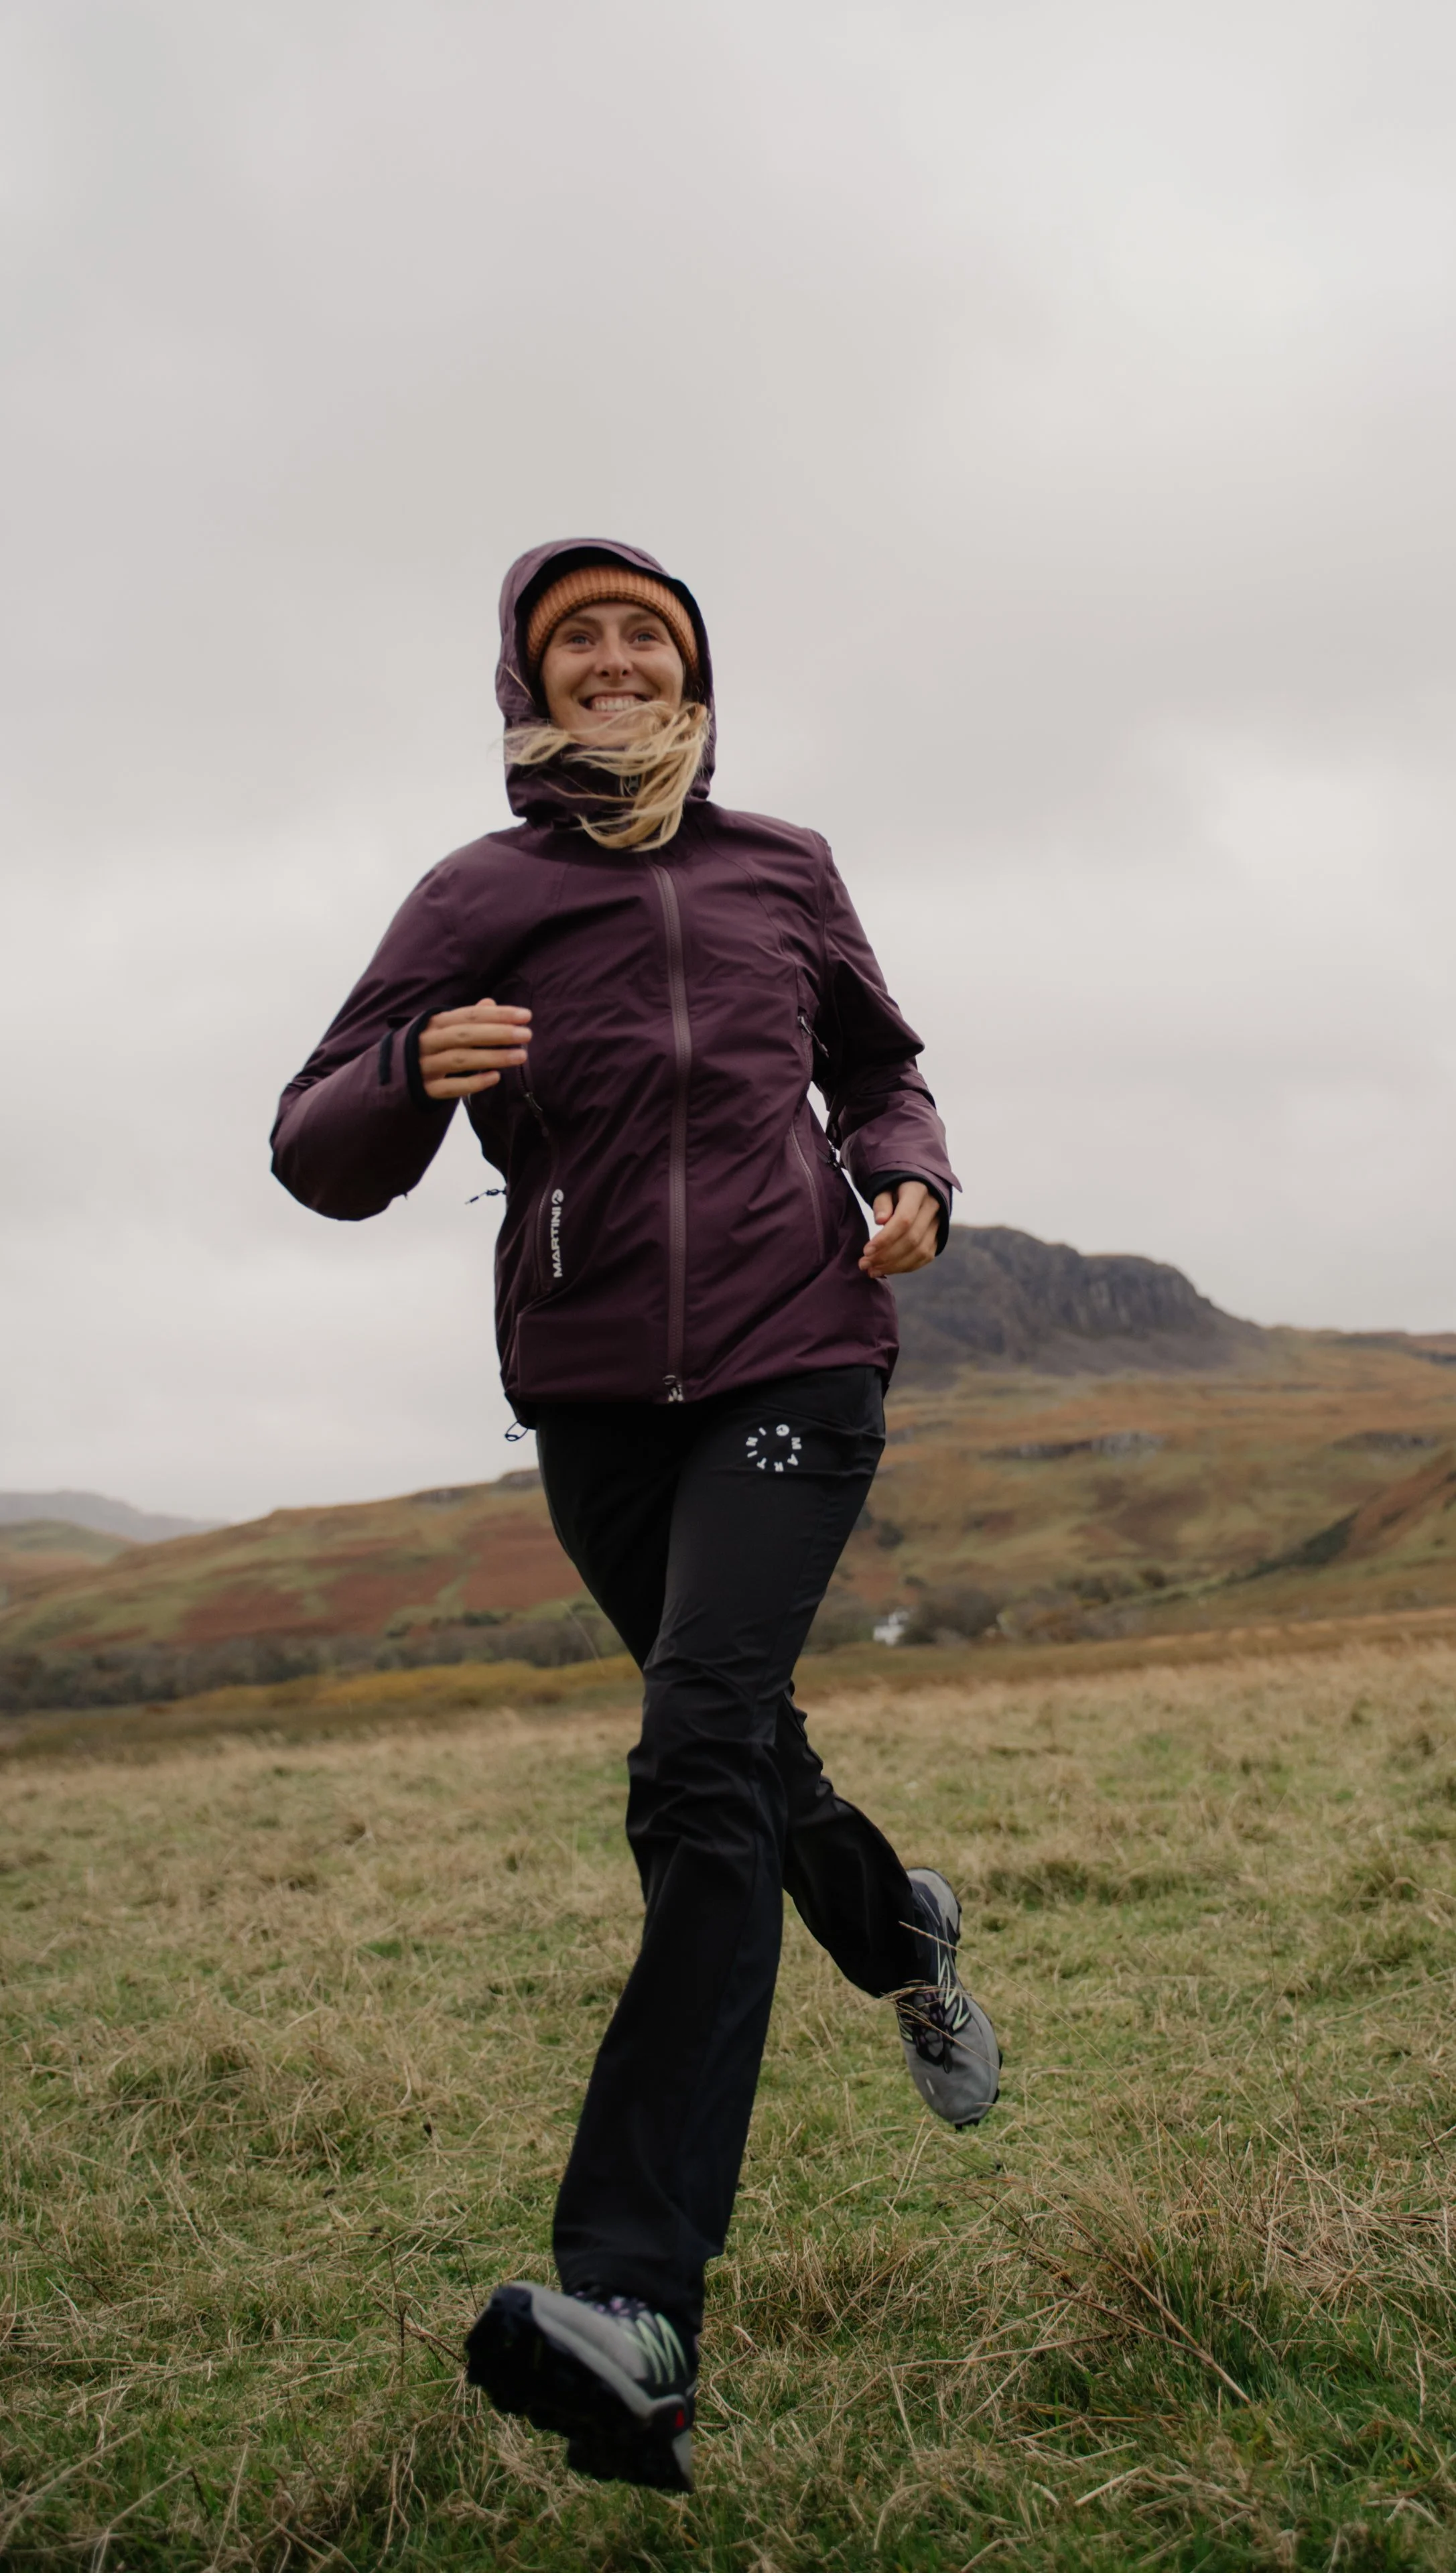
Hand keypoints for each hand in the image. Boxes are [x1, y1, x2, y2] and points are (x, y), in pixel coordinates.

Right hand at [417, 999, 532, 1099]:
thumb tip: (490, 1002)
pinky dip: (473, 1083)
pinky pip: (450, 1087)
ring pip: (460, 1060)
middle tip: (527, 1035)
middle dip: (498, 1033)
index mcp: (434, 1023)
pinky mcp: (425, 1090)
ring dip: (492, 1057)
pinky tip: (495, 1078)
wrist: (391, 1075)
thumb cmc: (428, 1048)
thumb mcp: (443, 1029)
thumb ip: (467, 1018)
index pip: (469, 1015)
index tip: (526, 1016)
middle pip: (465, 1035)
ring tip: (521, 1056)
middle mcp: (427, 1042)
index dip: (498, 1014)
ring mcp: (424, 1066)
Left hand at [859, 1180, 939, 1277]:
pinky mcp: (938, 1237)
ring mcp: (939, 1223)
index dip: (885, 1238)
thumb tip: (880, 1221)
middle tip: (863, 1264)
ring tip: (872, 1271)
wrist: (916, 1188)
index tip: (866, 1250)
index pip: (904, 1219)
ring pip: (920, 1252)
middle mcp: (933, 1207)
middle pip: (912, 1239)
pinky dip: (905, 1267)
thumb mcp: (883, 1188)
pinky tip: (886, 1269)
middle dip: (886, 1256)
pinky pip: (925, 1257)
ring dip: (895, 1265)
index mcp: (918, 1191)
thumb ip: (881, 1203)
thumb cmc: (893, 1188)